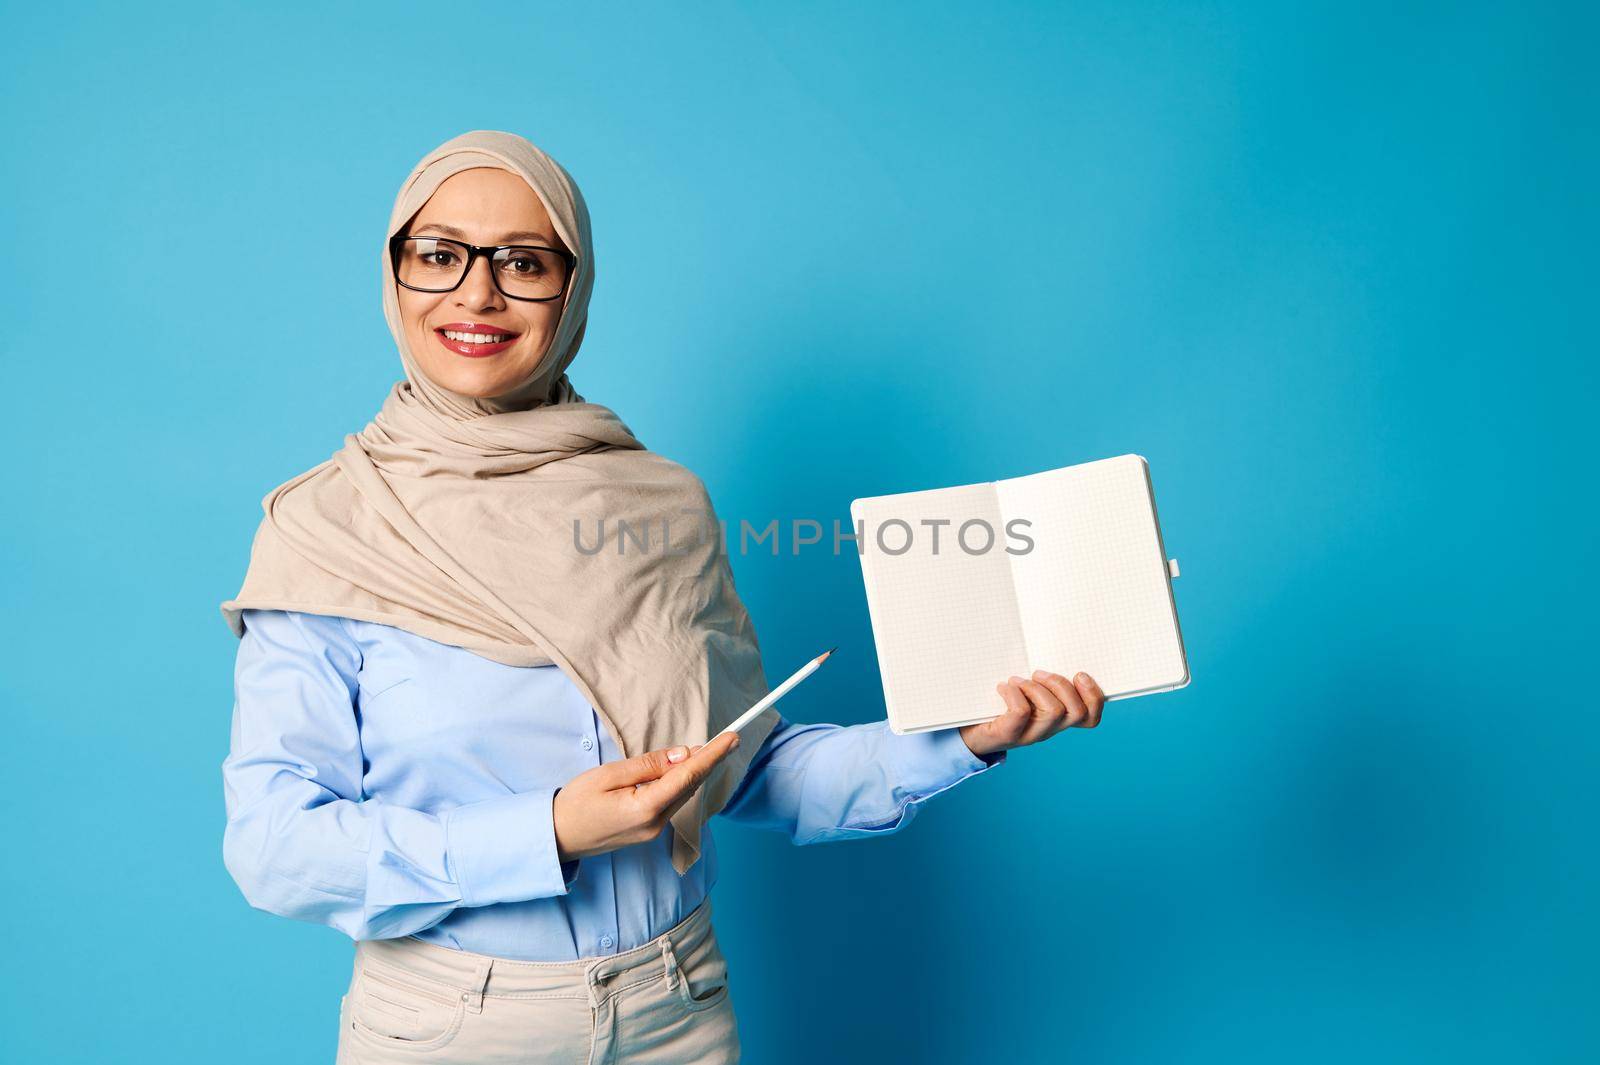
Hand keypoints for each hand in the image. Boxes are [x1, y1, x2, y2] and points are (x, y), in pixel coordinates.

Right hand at [553, 731, 741, 862]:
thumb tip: (682, 755)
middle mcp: (656, 824)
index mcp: (646, 808)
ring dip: (693, 773)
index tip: (732, 738)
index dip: (713, 755)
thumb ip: (648, 765)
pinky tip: (679, 771)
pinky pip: (671, 803)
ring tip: (704, 750)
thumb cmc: (576, 803)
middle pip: (690, 786)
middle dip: (707, 762)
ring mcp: (653, 832)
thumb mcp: (609, 774)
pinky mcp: (648, 832)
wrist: (556, 837)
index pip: (688, 776)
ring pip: (682, 795)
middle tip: (725, 738)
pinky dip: (679, 785)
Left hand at [959, 670, 1105, 758]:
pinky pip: (1022, 713)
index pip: (1091, 718)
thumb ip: (1040, 675)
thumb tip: (1049, 642)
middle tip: (1038, 673)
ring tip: (1018, 680)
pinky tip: (1003, 687)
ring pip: (1054, 711)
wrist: (968, 732)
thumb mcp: (1024, 689)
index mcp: (1057, 718)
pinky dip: (1014, 693)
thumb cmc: (998, 703)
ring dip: (1036, 688)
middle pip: (1077, 712)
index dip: (1094, 696)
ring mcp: (1030, 735)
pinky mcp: (1008, 734)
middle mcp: (1048, 729)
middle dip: (1061, 684)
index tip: (1079, 674)